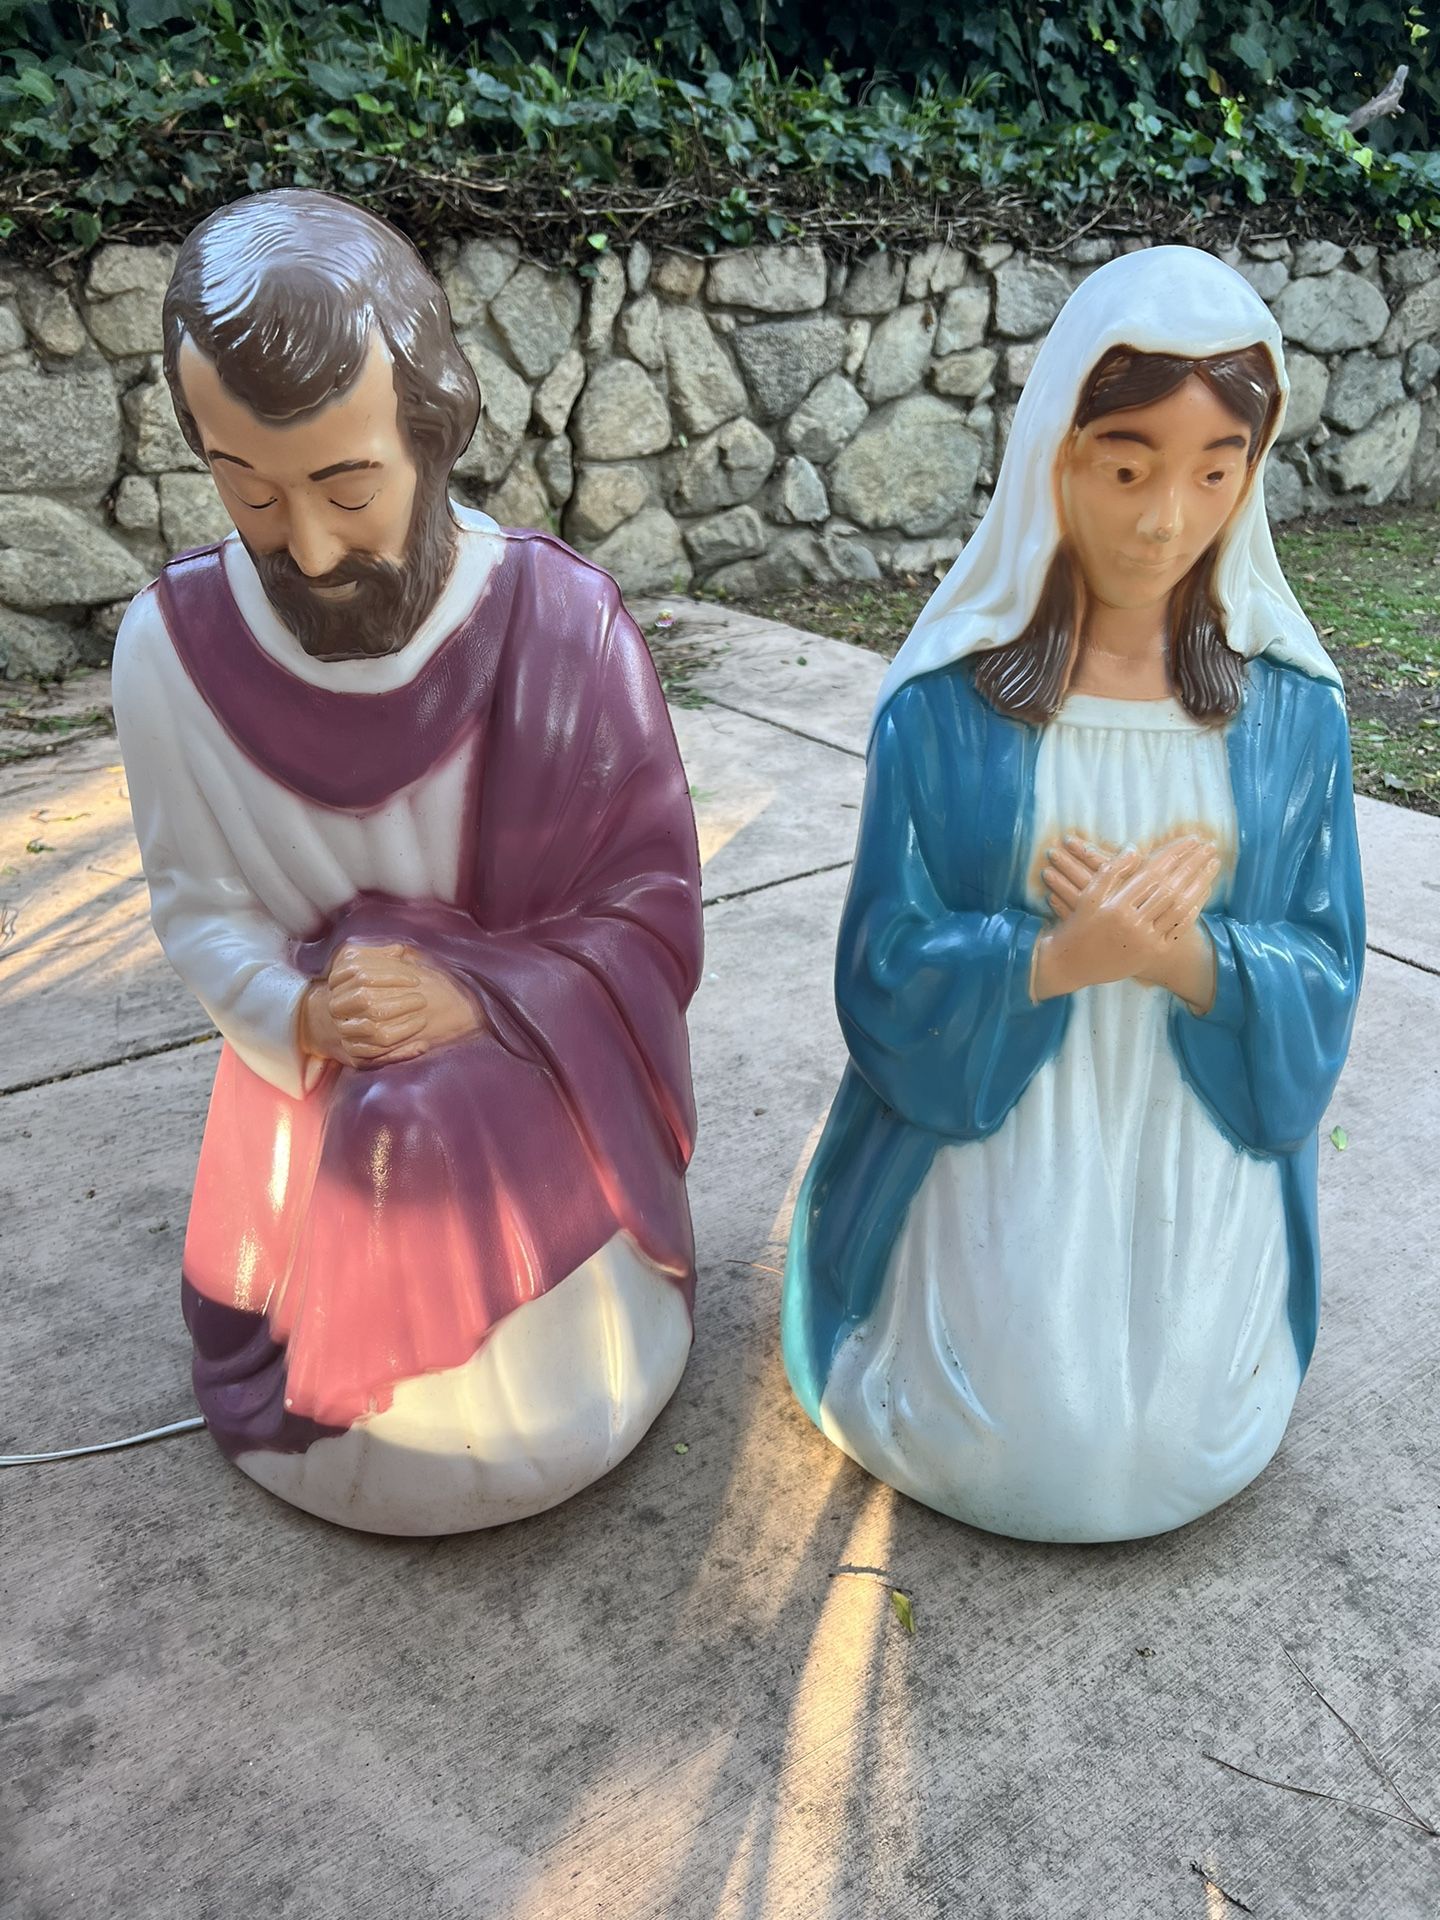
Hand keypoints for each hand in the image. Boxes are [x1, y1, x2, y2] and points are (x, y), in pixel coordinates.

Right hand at [301, 940, 483, 1068]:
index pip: (364, 976)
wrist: (325, 1022)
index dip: (392, 977)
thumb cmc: (349, 989)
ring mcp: (343, 1033)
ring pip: (374, 1033)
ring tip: (423, 1020)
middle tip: (421, 1000)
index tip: (415, 979)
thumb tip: (399, 949)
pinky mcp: (353, 1055)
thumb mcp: (356, 967)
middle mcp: (337, 1009)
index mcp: (337, 984)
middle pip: (367, 1003)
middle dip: (398, 1002)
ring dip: (403, 1028)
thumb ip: (376, 957)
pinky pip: (378, 1056)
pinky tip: (422, 1045)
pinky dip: (402, 1052)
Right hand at [1032, 836, 1218, 1000]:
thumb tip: (1135, 849)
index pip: (1153, 872)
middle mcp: (1133, 924)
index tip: (1191, 839)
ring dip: (1200, 884)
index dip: (1174, 853)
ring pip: (1180, 907)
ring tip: (1213, 865)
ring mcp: (1145, 941)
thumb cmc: (1078, 925)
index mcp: (1116, 906)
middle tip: (1210, 847)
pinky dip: (1193, 908)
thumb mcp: (1088, 896)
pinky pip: (1179, 928)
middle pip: (1172, 887)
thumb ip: (1110, 871)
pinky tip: (1203, 892)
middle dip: (1193, 864)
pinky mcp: (1152, 953)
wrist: (1072, 964)